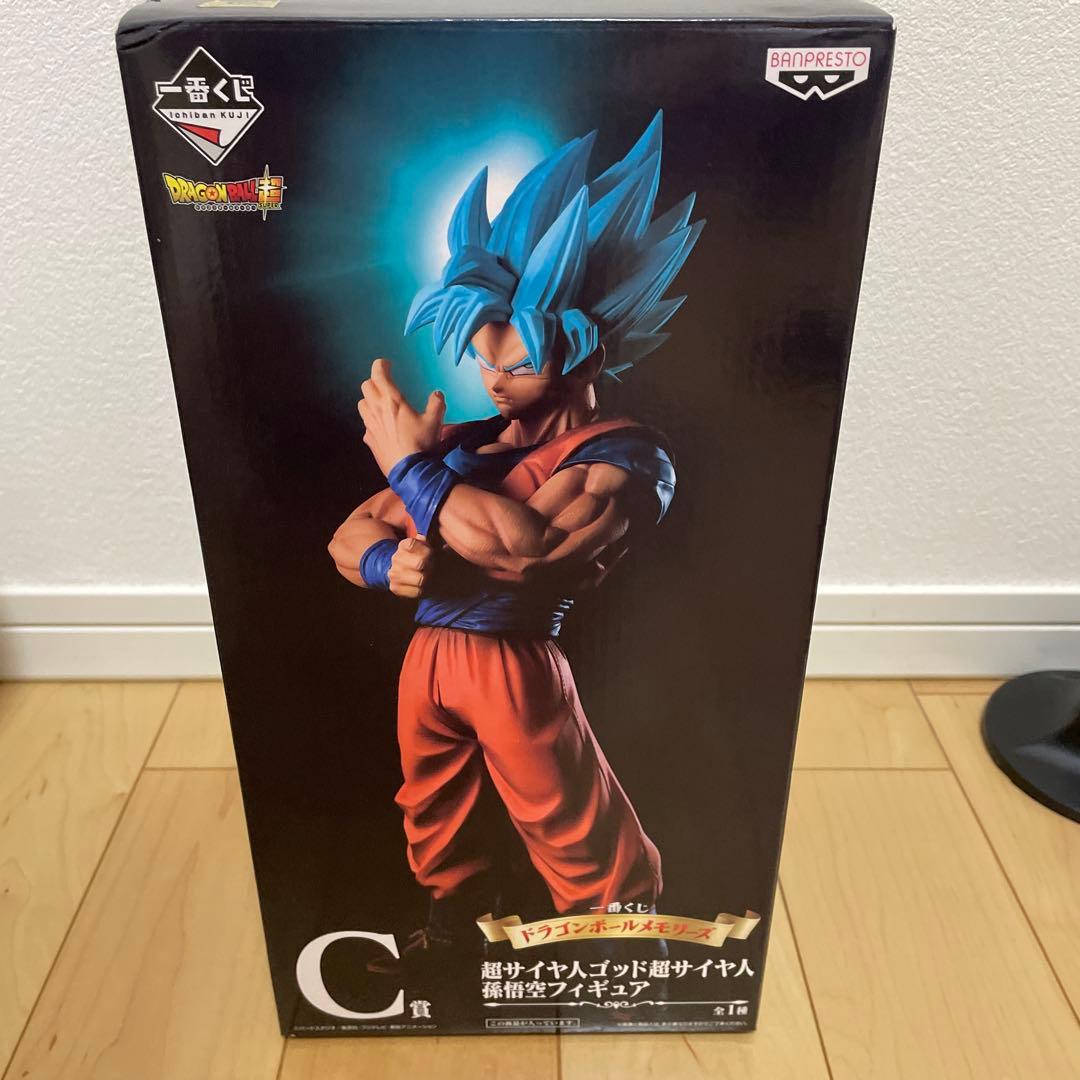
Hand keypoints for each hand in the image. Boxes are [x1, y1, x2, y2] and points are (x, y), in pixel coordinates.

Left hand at [359, 358, 445, 476]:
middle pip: (366, 386)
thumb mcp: (435, 422)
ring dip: (369, 400)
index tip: (387, 365)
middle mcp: (377, 409)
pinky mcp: (369, 439)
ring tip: (380, 404)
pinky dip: (371, 421)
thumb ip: (436, 404)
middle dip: (374, 382)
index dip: (381, 365)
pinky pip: (365, 424)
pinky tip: (381, 427)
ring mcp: (370, 425)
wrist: (410, 472)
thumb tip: (437, 394)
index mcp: (392, 400)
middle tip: (386, 385)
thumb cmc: (422, 444)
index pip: (378, 374)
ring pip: (361, 404)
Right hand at [388, 535, 435, 598]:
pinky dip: (422, 590)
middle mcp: (396, 558)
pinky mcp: (394, 588)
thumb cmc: (423, 558)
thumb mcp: (427, 547)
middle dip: (430, 566)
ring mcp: (393, 573)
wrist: (410, 573)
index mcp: (403, 545)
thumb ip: (428, 541)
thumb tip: (423, 537)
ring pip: (420, 579)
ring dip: (427, 579)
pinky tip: (421, 586)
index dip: (426, 550)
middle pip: (420, 563)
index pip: (413, 544)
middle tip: (432, 567)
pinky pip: (416, 592)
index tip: (430, 553)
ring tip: (427, 576)